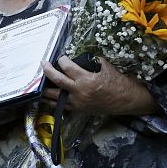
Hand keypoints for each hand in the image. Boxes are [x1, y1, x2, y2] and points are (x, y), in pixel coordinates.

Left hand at [41, 56, 157, 114]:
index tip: (61, 57)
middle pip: (56, 80)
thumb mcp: (104, 66)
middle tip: (43, 64)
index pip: (67, 67)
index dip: (62, 60)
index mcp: (86, 79)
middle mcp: (79, 92)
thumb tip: (79, 58)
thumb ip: (91, 61)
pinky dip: (53, 101)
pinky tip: (49, 96)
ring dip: (45, 89)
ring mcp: (77, 103)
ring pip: (54, 97)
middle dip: (47, 70)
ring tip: (41, 82)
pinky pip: (61, 106)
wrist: (125, 100)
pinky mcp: (78, 110)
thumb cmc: (117, 81)